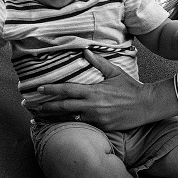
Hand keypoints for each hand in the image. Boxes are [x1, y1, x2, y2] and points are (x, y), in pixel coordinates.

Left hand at [32, 50, 156, 129]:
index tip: (38, 89)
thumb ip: (98, 62)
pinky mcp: (102, 127)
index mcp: (93, 91)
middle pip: (63, 107)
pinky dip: (72, 123)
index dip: (51, 90)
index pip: (67, 90)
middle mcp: (92, 106)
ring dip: (55, 117)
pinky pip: (84, 125)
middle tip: (31, 106)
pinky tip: (62, 124)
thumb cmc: (130, 87)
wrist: (146, 105)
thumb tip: (85, 51)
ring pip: (70, 118)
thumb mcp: (115, 72)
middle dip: (45, 107)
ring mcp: (97, 118)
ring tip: (41, 116)